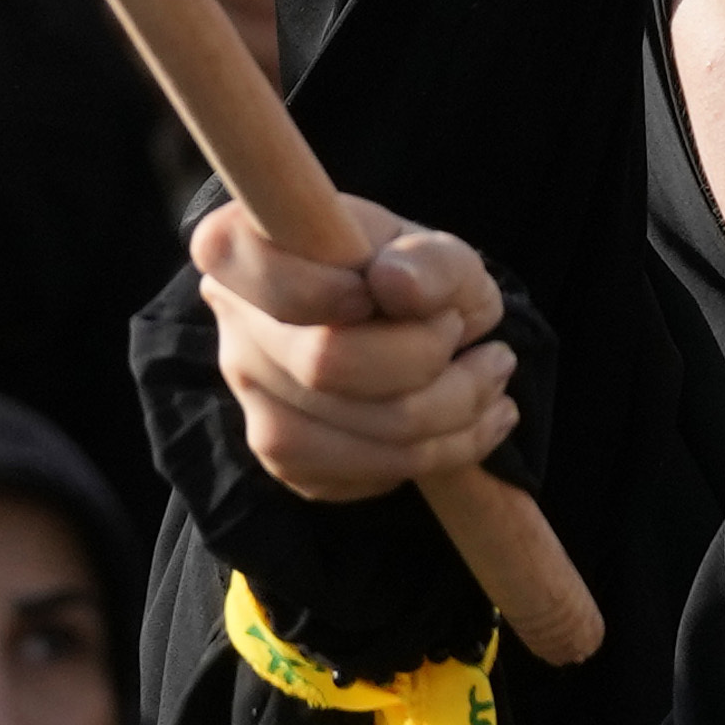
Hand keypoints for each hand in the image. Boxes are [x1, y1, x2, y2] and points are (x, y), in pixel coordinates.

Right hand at [191, 195, 516, 506]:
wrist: (413, 330)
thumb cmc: (415, 275)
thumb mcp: (438, 251)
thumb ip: (427, 261)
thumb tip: (396, 283)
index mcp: (242, 247)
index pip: (253, 271)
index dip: (325, 287)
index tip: (385, 289)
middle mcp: (232, 326)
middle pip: (323, 363)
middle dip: (426, 360)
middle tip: (478, 341)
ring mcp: (251, 400)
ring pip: (349, 435)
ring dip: (448, 418)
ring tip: (492, 383)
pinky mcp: (285, 461)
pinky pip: (359, 477)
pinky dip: (434, 455)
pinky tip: (465, 423)